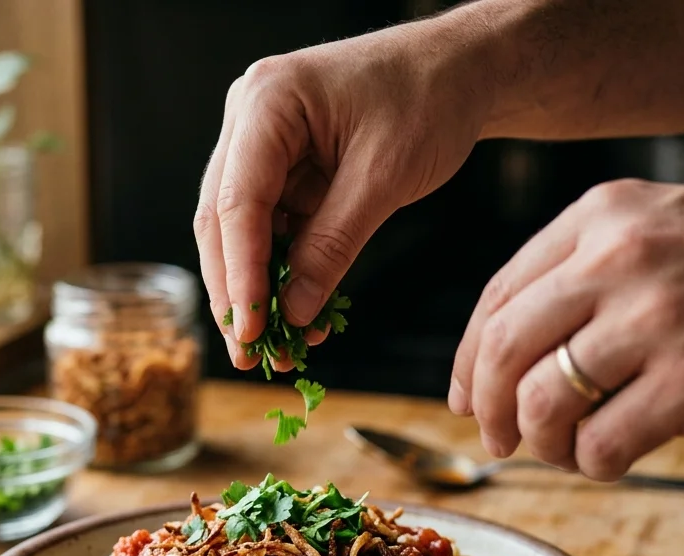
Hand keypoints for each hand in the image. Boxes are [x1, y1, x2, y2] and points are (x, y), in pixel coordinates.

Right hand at [194, 17, 489, 366]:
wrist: (461, 70)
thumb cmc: (429, 100)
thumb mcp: (384, 178)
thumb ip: (333, 246)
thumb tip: (294, 312)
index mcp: (268, 102)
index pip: (237, 201)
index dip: (239, 274)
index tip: (249, 330)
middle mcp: (249, 119)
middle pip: (222, 220)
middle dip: (235, 292)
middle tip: (248, 355)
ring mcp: (261, 144)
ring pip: (239, 232)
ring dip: (256, 291)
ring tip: (276, 348)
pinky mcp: (282, 170)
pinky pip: (271, 230)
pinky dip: (283, 275)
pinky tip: (299, 316)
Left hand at [450, 179, 683, 478]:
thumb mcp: (661, 227)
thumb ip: (583, 272)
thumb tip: (503, 356)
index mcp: (601, 216)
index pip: (496, 297)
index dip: (465, 361)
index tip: (463, 399)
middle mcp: (618, 258)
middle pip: (501, 352)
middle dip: (486, 411)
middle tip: (497, 441)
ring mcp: (657, 318)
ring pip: (541, 403)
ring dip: (542, 445)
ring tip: (566, 450)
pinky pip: (600, 444)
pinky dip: (593, 464)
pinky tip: (613, 458)